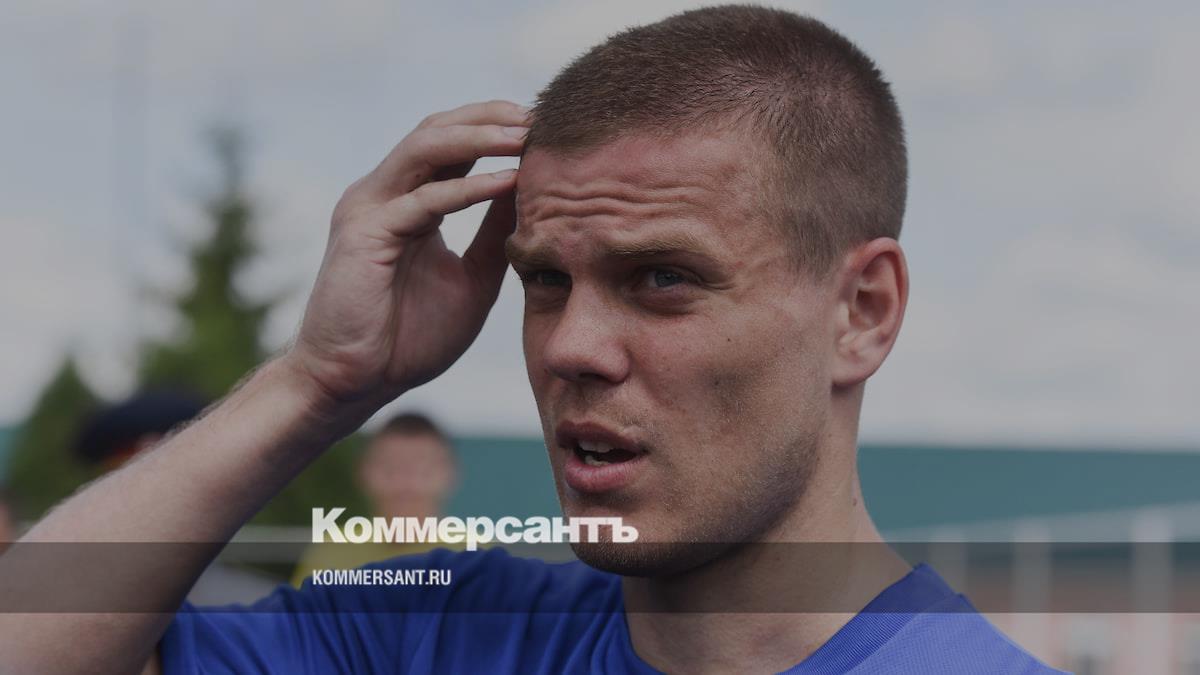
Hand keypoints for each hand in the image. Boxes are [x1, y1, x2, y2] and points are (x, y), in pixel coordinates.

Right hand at [285, 100, 526, 413]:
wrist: (354, 382)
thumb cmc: (408, 338)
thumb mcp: (472, 278)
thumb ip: (496, 236)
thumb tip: (532, 196)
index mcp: (407, 201)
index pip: (452, 144)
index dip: (495, 129)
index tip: (545, 130)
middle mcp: (383, 194)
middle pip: (437, 129)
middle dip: (490, 118)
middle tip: (539, 118)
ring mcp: (369, 208)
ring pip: (426, 148)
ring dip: (479, 137)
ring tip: (526, 135)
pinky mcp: (363, 233)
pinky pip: (423, 200)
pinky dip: (468, 188)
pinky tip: (507, 182)